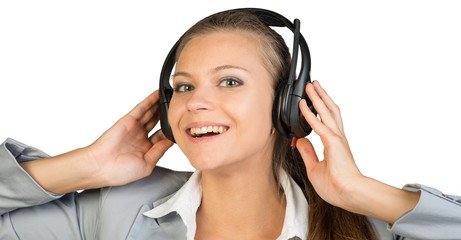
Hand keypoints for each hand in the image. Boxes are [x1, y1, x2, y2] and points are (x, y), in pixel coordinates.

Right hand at [86, 90, 172, 186]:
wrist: (100, 166)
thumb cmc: (119, 171)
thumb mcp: (147, 164)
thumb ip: (159, 151)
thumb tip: (172, 142)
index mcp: (145, 150)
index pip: (163, 137)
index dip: (172, 131)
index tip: (184, 124)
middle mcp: (140, 137)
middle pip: (158, 122)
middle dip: (168, 115)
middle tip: (179, 106)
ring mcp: (135, 128)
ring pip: (151, 113)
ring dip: (161, 104)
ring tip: (172, 96)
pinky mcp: (129, 120)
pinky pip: (142, 108)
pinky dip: (150, 100)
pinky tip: (158, 94)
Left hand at [296, 81, 419, 222]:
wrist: (348, 193)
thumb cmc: (336, 186)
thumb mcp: (314, 167)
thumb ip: (307, 152)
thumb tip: (300, 140)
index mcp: (335, 144)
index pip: (327, 121)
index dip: (320, 110)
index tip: (313, 101)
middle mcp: (337, 138)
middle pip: (330, 110)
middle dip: (321, 96)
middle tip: (313, 85)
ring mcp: (336, 138)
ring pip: (326, 111)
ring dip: (318, 97)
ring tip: (311, 86)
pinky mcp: (333, 142)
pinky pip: (318, 124)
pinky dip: (309, 113)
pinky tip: (303, 104)